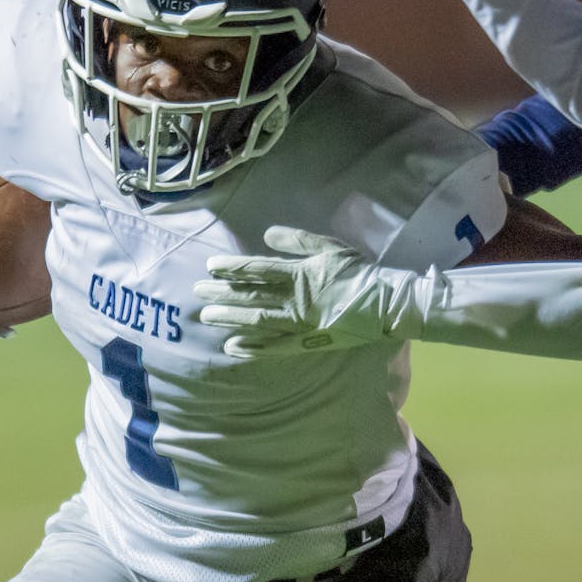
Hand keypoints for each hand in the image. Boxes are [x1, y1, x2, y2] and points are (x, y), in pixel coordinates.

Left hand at [194, 226, 418, 358]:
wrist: (385, 304)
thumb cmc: (358, 272)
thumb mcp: (330, 247)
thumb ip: (298, 241)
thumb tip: (268, 233)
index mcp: (299, 274)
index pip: (257, 270)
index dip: (232, 269)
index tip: (211, 268)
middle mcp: (294, 299)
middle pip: (250, 296)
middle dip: (221, 294)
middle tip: (197, 293)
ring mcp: (298, 323)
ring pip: (256, 321)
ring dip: (229, 318)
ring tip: (206, 317)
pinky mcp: (305, 342)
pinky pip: (274, 347)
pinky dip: (252, 348)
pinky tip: (232, 346)